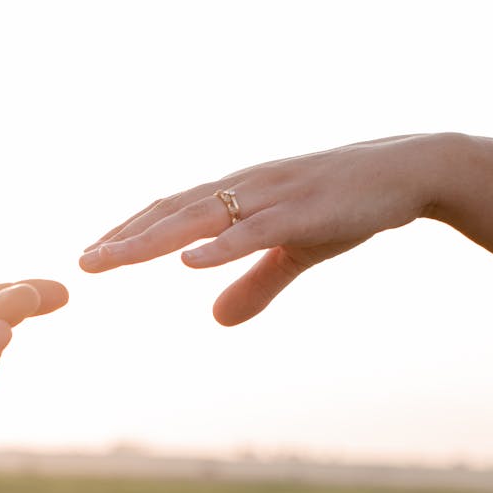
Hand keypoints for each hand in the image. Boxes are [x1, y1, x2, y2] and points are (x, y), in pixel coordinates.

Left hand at [78, 135, 437, 324]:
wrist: (408, 171)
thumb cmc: (345, 205)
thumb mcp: (293, 252)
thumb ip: (254, 285)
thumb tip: (216, 321)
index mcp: (237, 196)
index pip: (169, 211)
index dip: (130, 232)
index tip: (91, 256)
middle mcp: (244, 189)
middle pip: (171, 212)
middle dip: (125, 238)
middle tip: (83, 263)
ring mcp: (271, 197)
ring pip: (201, 219)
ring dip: (153, 239)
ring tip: (115, 259)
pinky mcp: (302, 212)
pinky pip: (253, 232)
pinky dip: (220, 247)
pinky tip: (189, 262)